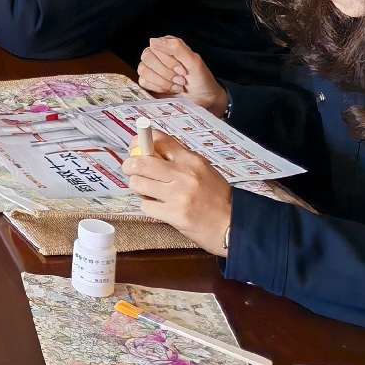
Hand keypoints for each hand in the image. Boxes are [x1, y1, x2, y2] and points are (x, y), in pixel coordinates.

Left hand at [123, 132, 232, 255]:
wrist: (234, 225)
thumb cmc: (218, 198)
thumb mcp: (203, 170)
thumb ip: (179, 160)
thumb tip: (150, 150)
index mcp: (191, 160)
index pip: (158, 139)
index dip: (140, 141)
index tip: (135, 148)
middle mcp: (183, 174)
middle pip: (139, 162)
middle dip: (129, 166)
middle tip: (132, 171)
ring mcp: (178, 195)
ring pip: (138, 183)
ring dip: (139, 188)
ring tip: (149, 192)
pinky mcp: (174, 214)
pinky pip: (145, 205)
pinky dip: (149, 206)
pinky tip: (160, 208)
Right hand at [138, 36, 227, 115]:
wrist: (204, 98)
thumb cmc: (202, 79)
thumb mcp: (194, 62)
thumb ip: (177, 47)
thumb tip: (154, 40)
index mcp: (168, 45)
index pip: (155, 47)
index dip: (168, 61)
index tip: (182, 70)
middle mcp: (157, 54)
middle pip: (147, 58)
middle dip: (166, 73)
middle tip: (181, 79)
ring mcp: (152, 67)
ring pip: (143, 70)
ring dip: (163, 81)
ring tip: (177, 84)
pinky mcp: (149, 80)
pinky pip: (143, 81)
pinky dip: (158, 88)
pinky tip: (169, 89)